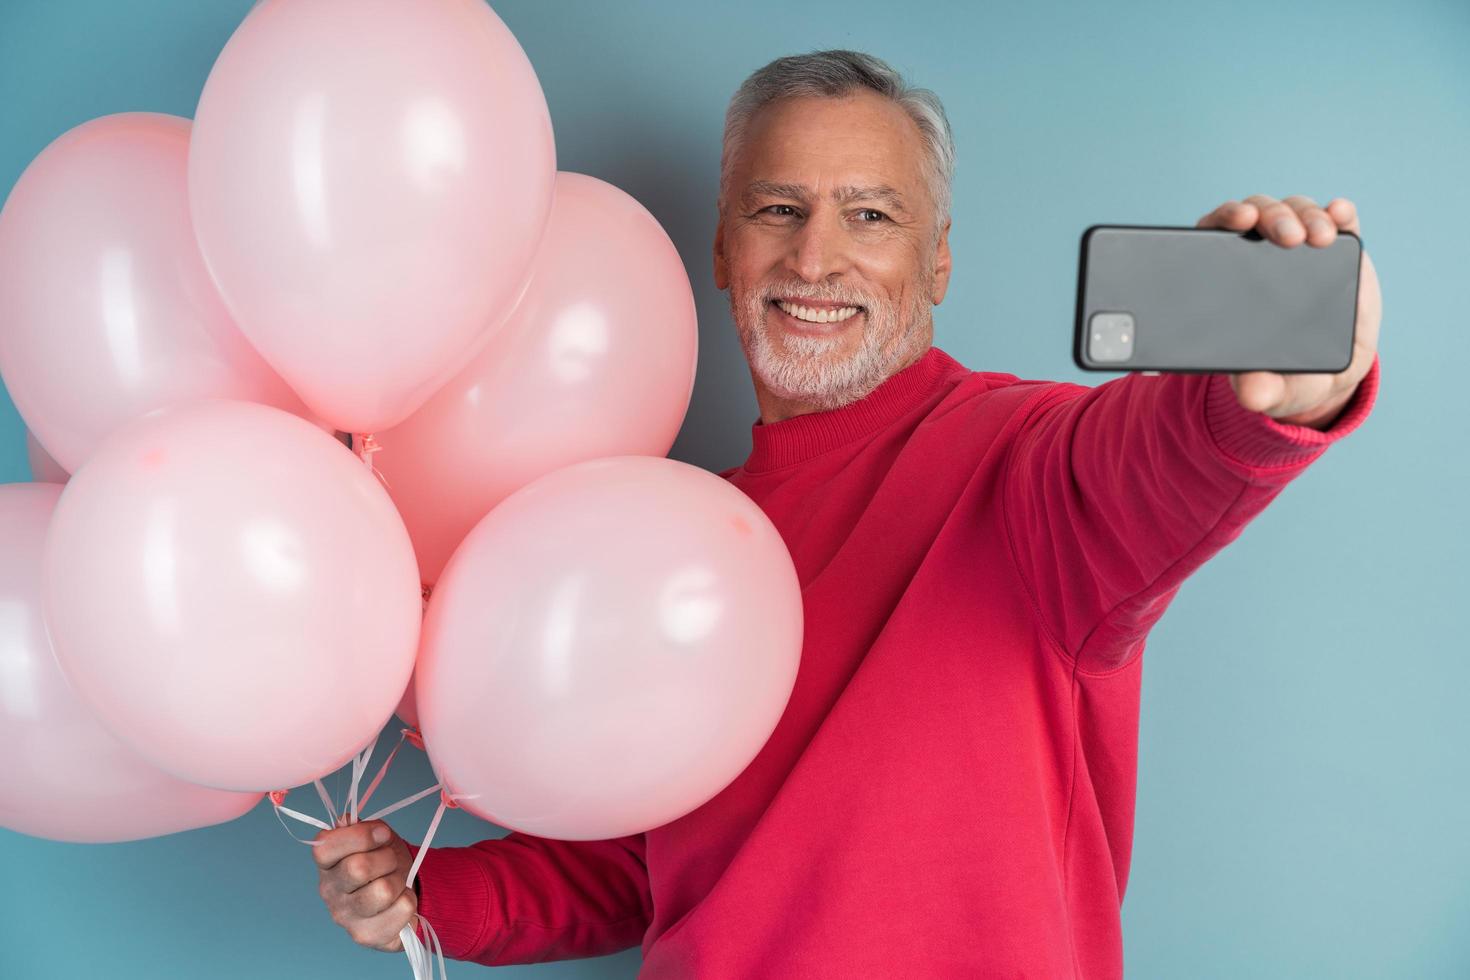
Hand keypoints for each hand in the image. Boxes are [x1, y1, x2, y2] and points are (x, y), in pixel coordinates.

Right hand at [313, 819, 417, 952]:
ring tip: (396, 881)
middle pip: (358, 868)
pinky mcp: (366, 936)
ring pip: (383, 891)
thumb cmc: (384, 860)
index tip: (383, 833)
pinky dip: (409, 900)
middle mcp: (328, 891)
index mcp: (326, 863)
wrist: (405, 889)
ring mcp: (345, 917)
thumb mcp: (375, 835)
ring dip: (399, 880)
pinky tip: (400, 901)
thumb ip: (359, 826)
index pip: (325, 846)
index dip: (360, 836)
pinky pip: (401, 909)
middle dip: (387, 858)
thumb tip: (346, 822)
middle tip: (392, 861)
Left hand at [1195, 195, 1380, 429]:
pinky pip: (1336, 219)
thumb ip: (1261, 391)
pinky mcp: (1339, 248)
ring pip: (1294, 212)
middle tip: (1288, 238)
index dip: (1223, 219)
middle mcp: (1261, 254)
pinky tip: (1342, 213)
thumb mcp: (1276, 390)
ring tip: (1320, 238)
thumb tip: (1250, 394)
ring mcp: (1300, 248)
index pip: (1216, 236)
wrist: (1332, 373)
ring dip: (1305, 215)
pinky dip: (1338, 212)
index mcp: (1230, 280)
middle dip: (1271, 216)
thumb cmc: (1291, 377)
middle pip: (1257, 214)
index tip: (1238, 221)